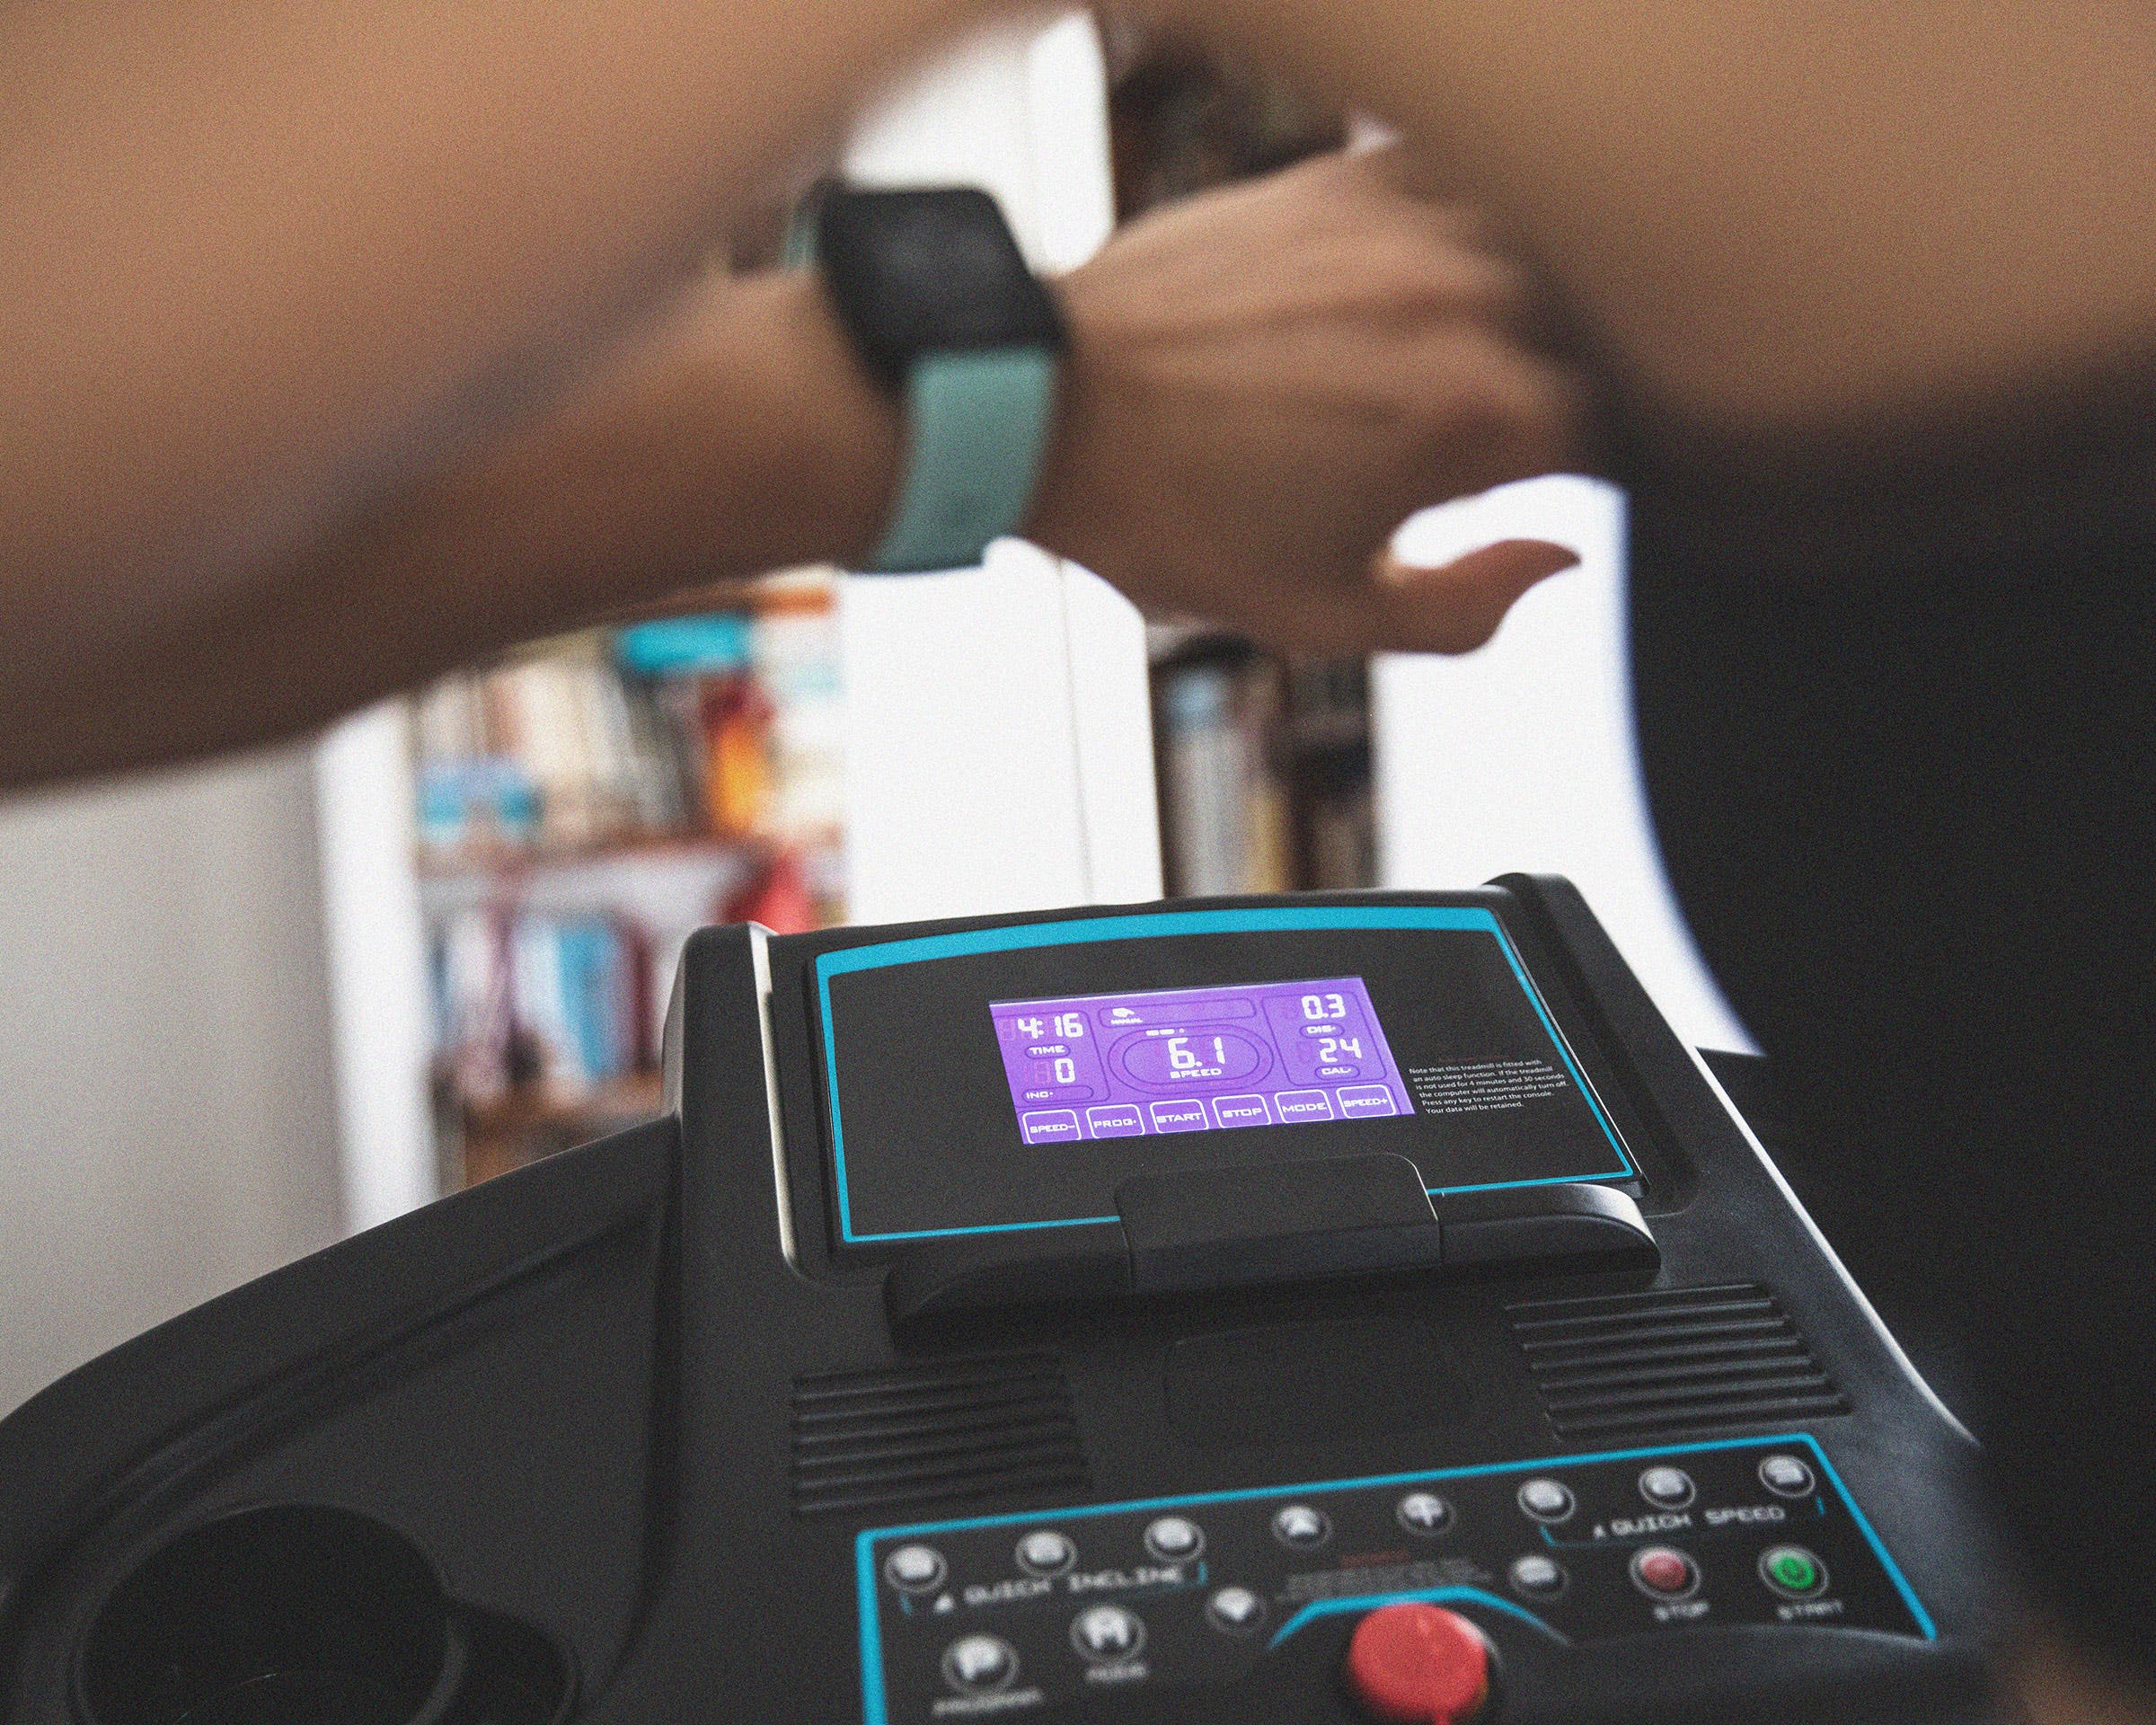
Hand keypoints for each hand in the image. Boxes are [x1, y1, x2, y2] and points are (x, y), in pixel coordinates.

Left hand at [1024, 149, 1586, 655]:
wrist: (1050, 407)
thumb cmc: (1170, 517)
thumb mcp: (1323, 615)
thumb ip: (1468, 609)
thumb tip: (1558, 560)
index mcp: (1479, 419)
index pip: (1626, 434)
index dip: (1612, 472)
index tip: (1573, 489)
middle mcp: (1466, 303)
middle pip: (1603, 336)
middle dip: (1583, 389)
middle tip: (1524, 437)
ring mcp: (1412, 227)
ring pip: (1550, 251)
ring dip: (1543, 304)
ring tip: (1488, 360)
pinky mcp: (1351, 180)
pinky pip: (1471, 180)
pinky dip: (1481, 229)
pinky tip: (1445, 279)